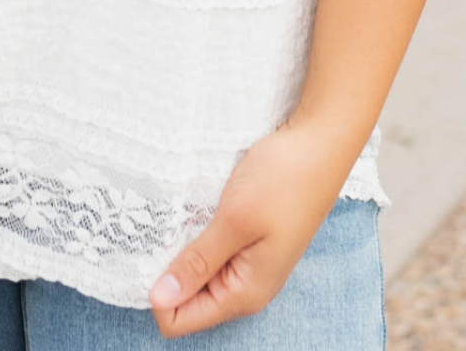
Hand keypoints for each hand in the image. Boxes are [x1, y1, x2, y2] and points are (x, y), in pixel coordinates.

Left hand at [145, 114, 357, 338]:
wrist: (319, 145)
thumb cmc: (282, 181)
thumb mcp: (235, 221)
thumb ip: (198, 262)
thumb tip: (158, 301)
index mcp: (243, 294)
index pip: (179, 320)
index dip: (157, 293)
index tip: (147, 252)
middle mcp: (245, 287)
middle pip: (185, 298)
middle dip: (166, 269)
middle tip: (158, 228)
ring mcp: (247, 263)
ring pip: (195, 271)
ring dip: (179, 247)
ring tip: (175, 214)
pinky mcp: (246, 240)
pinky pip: (208, 249)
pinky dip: (193, 232)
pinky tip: (190, 207)